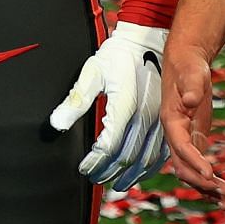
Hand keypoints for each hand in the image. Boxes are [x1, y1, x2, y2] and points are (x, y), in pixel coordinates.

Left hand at [49, 22, 169, 190]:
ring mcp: (160, 118)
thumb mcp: (93, 72)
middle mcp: (146, 115)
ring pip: (147, 159)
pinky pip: (162, 150)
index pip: (108, 145)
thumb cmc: (117, 57)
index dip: (95, 162)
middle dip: (109, 171)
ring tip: (114, 183)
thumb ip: (76, 100)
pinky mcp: (168, 119)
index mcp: (125, 105)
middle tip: (95, 178)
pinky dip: (149, 166)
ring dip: (130, 175)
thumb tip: (56, 124)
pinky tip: (137, 172)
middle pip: (128, 156)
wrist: (148, 41)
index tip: (84, 168)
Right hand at [161, 41, 224, 202]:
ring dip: (205, 188)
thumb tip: (192, 101)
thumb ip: (192, 87)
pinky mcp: (194, 140)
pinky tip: (222, 192)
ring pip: (190, 171)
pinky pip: (199, 165)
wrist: (186, 64)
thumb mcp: (192, 74)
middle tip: (223, 191)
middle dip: (201, 181)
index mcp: (171, 121)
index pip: (181, 147)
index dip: (194, 161)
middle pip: (184, 166)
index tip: (209, 174)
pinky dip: (209, 180)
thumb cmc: (188, 68)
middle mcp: (175, 135)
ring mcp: (184, 140)